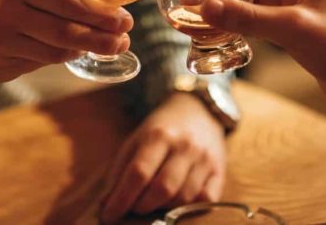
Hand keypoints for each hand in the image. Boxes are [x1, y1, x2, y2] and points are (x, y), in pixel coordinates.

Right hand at [0, 0, 132, 86]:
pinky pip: (39, 63)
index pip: (69, 0)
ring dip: (86, 49)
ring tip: (110, 47)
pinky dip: (62, 58)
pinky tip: (77, 53)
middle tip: (124, 38)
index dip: (101, 12)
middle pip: (65, 28)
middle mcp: (8, 10)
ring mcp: (0, 38)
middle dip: (100, 36)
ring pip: (55, 49)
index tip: (126, 19)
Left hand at [99, 93, 226, 222]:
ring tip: (153, 203)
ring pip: (183, 198)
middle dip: (142, 207)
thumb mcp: (135, 141)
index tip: (108, 216)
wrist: (198, 111)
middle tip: (133, 209)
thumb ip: (119, 171)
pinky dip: (190, 208)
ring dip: (164, 209)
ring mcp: (204, 159)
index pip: (138, 173)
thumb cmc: (161, 130)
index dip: (121, 199)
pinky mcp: (220, 170)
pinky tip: (178, 202)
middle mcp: (184, 146)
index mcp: (158, 135)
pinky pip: (206, 200)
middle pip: (162, 189)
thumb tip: (106, 205)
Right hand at [193, 0, 325, 178]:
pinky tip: (218, 37)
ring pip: (251, 2)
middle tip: (185, 4)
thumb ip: (248, 17)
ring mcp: (298, 8)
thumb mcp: (293, 29)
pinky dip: (238, 27)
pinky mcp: (297, 32)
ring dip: (224, 11)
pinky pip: (259, 22)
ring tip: (193, 24)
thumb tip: (206, 7)